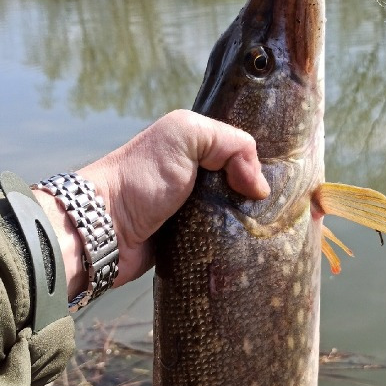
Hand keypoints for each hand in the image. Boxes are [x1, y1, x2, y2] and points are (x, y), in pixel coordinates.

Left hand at [31, 110, 268, 299]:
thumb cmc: (139, 178)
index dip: (260, 159)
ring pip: (236, 217)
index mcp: (192, 147)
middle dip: (259, 195)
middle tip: (281, 208)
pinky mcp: (190, 246)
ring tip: (272, 232)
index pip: (240, 149)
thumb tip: (258, 186)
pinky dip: (235, 246)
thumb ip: (229, 143)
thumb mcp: (184, 135)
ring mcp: (192, 213)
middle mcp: (194, 178)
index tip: (284, 175)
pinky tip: (253, 249)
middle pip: (242, 185)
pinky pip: (223, 245)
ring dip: (249, 224)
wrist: (102, 232)